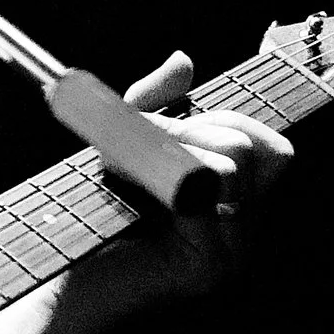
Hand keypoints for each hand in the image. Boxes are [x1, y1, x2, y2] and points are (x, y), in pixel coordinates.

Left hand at [116, 47, 293, 299]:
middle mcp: (245, 233)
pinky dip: (159, 179)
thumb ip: (156, 99)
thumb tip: (184, 61)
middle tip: (137, 151)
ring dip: (169, 153)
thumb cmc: (92, 207)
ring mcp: (233, 256)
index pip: (275, 151)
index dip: (223, 122)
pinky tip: (132, 192)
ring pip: (228, 167)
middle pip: (250, 148)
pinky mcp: (207, 268)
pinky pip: (200, 197)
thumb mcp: (126, 139)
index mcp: (239, 205)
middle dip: (188, 132)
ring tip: (129, 173)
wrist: (59, 272)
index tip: (170, 128)